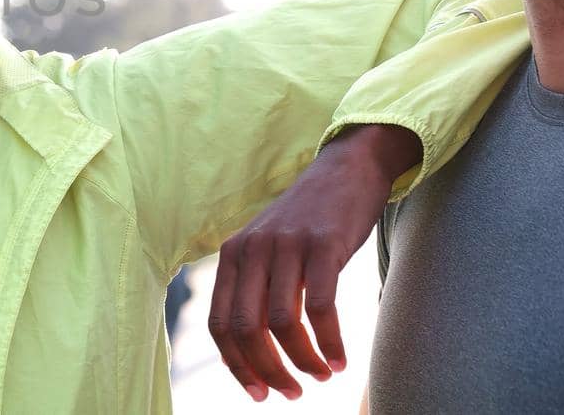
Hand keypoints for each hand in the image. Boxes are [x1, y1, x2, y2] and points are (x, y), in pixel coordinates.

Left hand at [207, 123, 420, 401]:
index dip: (236, 365)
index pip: (219, 324)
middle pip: (246, 329)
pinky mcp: (323, 245)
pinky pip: (320, 308)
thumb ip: (252, 286)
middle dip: (267, 371)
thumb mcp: (266, 247)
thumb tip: (249, 349)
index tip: (258, 393)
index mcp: (232, 255)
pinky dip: (330, 342)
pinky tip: (341, 359)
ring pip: (281, 323)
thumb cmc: (306, 221)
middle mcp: (252, 249)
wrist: (345, 171)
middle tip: (291, 393)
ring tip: (321, 375)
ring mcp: (286, 245)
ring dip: (302, 361)